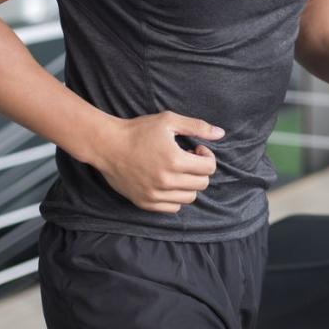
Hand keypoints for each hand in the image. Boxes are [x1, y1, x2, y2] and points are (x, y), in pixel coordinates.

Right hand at [88, 112, 221, 212]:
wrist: (107, 145)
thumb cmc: (138, 130)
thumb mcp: (169, 121)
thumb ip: (197, 127)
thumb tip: (221, 133)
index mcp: (176, 161)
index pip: (209, 168)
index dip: (207, 156)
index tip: (196, 149)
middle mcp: (167, 181)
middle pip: (202, 184)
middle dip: (200, 170)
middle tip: (187, 159)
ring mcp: (155, 194)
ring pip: (189, 198)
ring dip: (189, 184)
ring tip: (177, 171)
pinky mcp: (145, 203)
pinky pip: (173, 208)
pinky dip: (176, 197)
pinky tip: (168, 183)